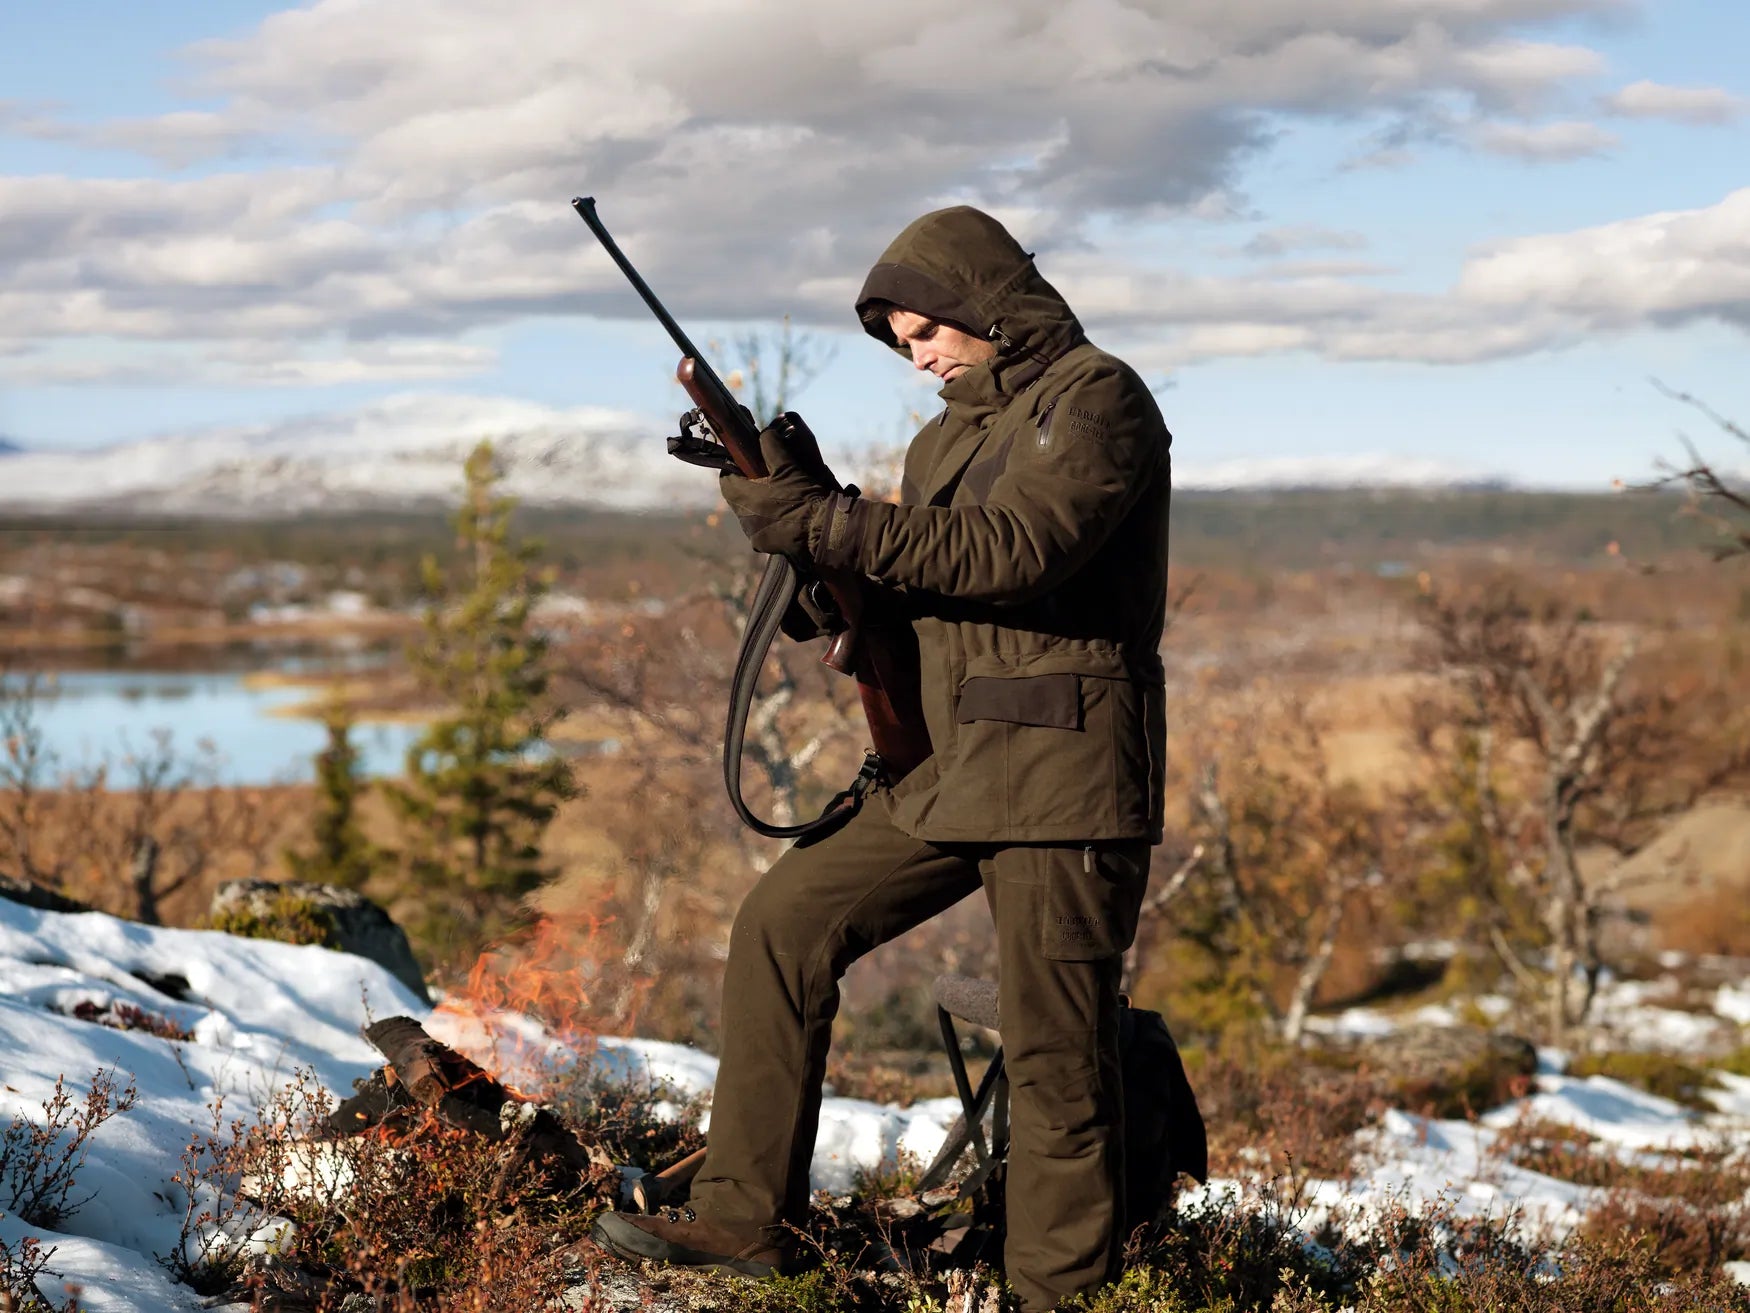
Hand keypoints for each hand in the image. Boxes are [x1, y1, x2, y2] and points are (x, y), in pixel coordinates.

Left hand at [719, 421, 833, 557]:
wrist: (825, 532)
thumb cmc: (804, 498)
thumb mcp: (788, 467)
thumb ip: (771, 446)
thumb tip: (765, 433)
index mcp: (744, 500)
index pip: (726, 480)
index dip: (734, 467)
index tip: (745, 461)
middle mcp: (746, 521)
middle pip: (739, 498)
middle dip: (749, 486)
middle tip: (765, 476)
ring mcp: (757, 537)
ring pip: (752, 514)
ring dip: (760, 504)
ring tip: (779, 495)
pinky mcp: (770, 546)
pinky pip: (765, 529)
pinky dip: (772, 519)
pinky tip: (787, 513)